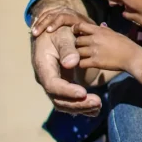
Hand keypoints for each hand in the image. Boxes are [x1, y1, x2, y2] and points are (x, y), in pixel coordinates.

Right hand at [30, 0, 101, 115]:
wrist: (52, 33)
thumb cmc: (58, 32)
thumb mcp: (62, 36)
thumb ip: (67, 49)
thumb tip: (71, 63)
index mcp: (43, 66)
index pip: (52, 84)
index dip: (67, 91)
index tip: (83, 93)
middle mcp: (46, 78)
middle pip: (58, 98)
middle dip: (77, 103)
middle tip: (97, 102)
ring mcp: (53, 83)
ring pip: (63, 103)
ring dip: (81, 107)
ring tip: (98, 106)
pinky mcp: (61, 85)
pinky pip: (68, 100)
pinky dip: (81, 106)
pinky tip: (95, 109)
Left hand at [73, 20, 138, 73]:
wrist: (132, 57)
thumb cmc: (126, 44)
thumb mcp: (115, 33)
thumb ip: (105, 29)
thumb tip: (100, 25)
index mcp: (99, 31)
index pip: (80, 26)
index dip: (75, 29)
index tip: (76, 33)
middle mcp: (94, 39)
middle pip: (76, 40)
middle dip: (76, 44)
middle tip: (79, 48)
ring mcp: (94, 51)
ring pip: (77, 52)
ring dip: (77, 55)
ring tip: (80, 57)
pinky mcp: (95, 62)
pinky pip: (81, 63)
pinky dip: (81, 64)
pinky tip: (85, 64)